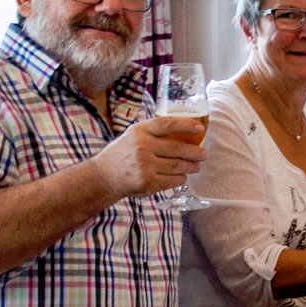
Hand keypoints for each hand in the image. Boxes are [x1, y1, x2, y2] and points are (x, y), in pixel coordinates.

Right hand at [91, 116, 206, 197]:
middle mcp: (142, 146)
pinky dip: (180, 178)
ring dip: (191, 167)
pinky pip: (171, 180)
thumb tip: (185, 130)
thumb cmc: (122, 154)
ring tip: (197, 166)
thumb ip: (153, 132)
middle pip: (178, 148)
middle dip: (195, 152)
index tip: (200, 128)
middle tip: (203, 154)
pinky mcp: (147, 182)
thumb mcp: (133, 135)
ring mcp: (145, 165)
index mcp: (140, 131)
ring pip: (177, 166)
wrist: (102, 177)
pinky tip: (182, 177)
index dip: (186, 124)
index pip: (167, 124)